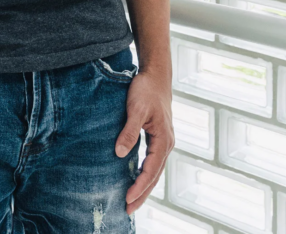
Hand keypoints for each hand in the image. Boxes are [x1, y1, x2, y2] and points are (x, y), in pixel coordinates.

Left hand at [114, 67, 174, 215]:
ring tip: (132, 201)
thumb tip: (119, 154)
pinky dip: (145, 173)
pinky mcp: (158, 136)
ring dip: (144, 186)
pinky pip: (152, 161)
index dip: (139, 186)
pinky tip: (135, 178)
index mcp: (163, 140)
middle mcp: (167, 144)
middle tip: (128, 210)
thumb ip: (129, 131)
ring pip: (154, 170)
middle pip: (155, 176)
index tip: (126, 199)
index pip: (150, 170)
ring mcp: (164, 141)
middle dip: (142, 194)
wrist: (156, 75)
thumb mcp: (135, 109)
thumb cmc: (145, 90)